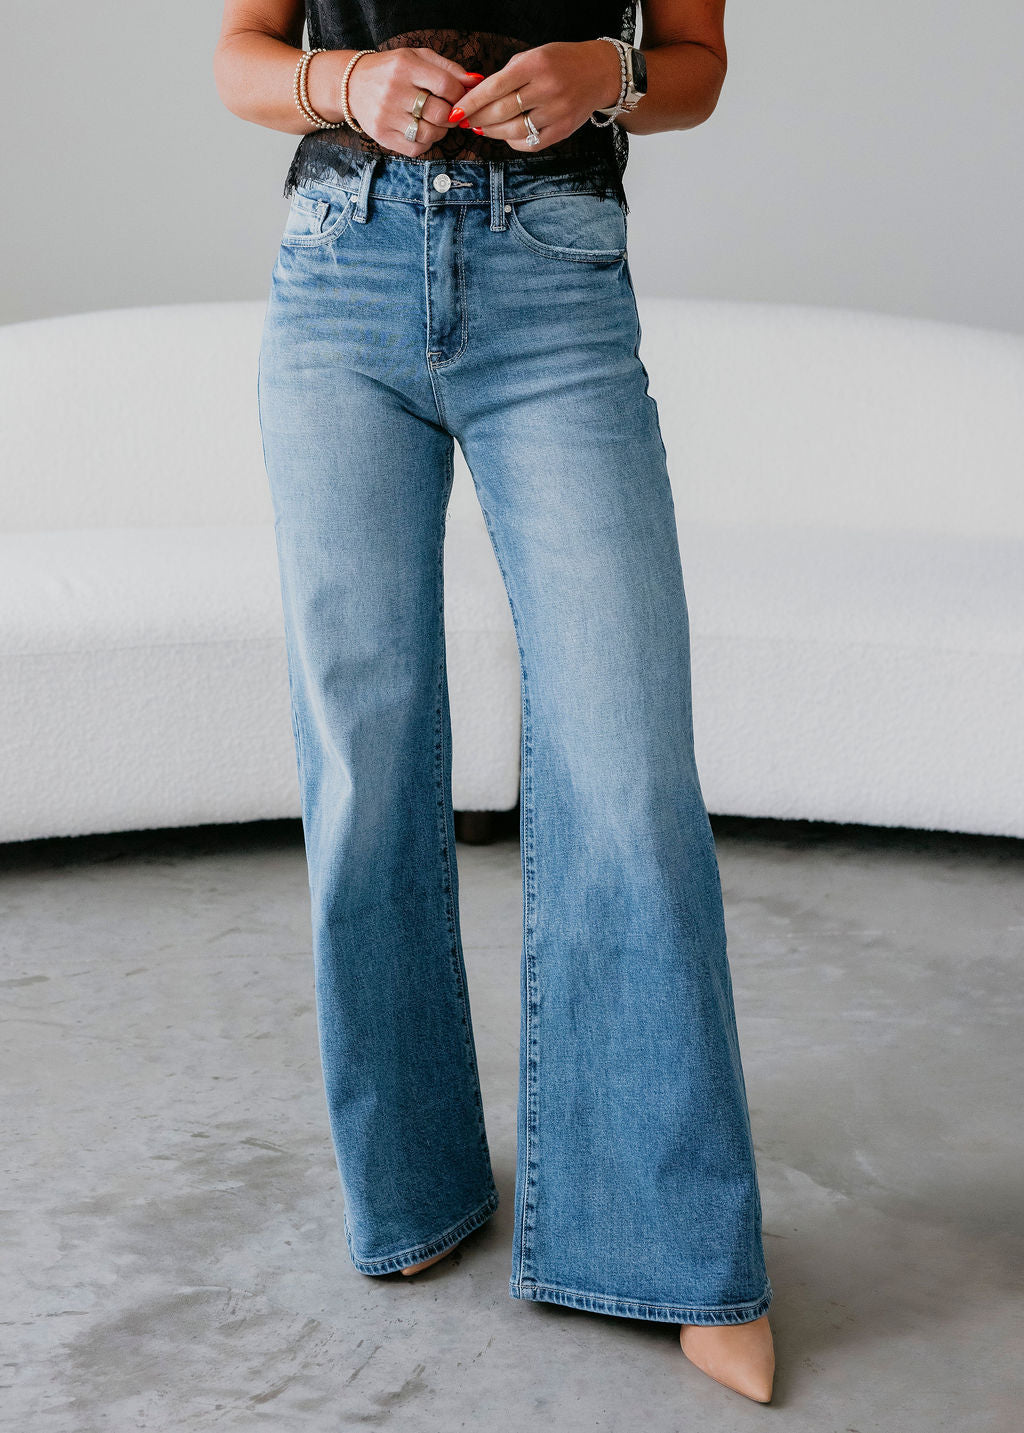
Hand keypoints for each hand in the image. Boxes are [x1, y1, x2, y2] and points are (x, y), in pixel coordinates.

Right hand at [340, 48, 484, 156]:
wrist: (353, 84)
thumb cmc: (393, 70)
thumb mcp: (418, 58)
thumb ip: (449, 69)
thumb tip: (476, 82)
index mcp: (406, 66)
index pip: (446, 86)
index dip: (460, 95)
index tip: (458, 98)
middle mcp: (394, 90)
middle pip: (440, 114)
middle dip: (451, 116)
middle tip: (449, 113)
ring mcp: (386, 115)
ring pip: (430, 134)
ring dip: (439, 131)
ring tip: (434, 122)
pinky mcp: (382, 135)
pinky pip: (416, 148)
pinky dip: (425, 143)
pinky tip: (420, 131)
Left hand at [444, 41, 622, 152]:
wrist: (600, 73)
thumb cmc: (561, 62)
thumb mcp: (534, 56)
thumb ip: (508, 74)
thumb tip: (478, 96)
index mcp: (535, 65)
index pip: (495, 86)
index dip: (472, 102)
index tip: (456, 111)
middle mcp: (546, 88)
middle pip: (502, 112)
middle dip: (478, 118)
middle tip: (465, 121)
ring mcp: (556, 112)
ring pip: (514, 131)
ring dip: (492, 132)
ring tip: (482, 127)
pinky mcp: (563, 130)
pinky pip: (530, 144)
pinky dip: (513, 142)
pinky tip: (506, 135)